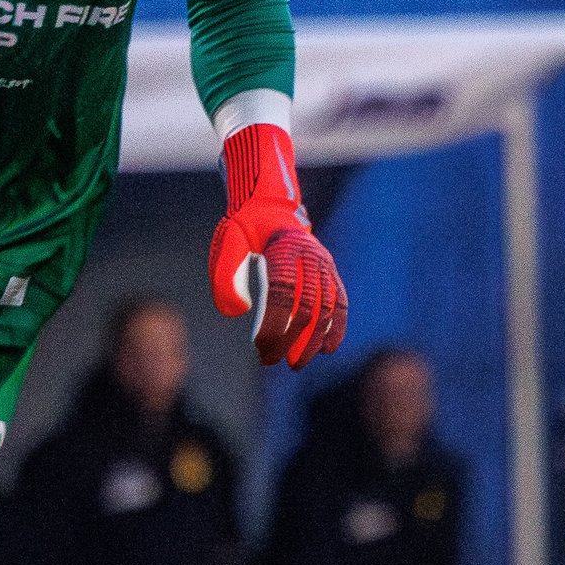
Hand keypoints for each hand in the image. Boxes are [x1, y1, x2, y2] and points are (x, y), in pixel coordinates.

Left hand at [207, 119, 347, 366]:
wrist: (270, 201)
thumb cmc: (244, 225)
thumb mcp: (226, 243)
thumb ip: (225, 277)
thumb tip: (238, 312)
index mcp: (283, 248)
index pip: (283, 294)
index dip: (275, 324)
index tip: (262, 348)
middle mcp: (309, 256)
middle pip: (307, 307)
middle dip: (291, 340)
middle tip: (271, 362)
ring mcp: (323, 263)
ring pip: (326, 309)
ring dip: (313, 340)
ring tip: (296, 363)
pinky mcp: (329, 270)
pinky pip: (339, 301)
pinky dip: (336, 326)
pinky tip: (327, 348)